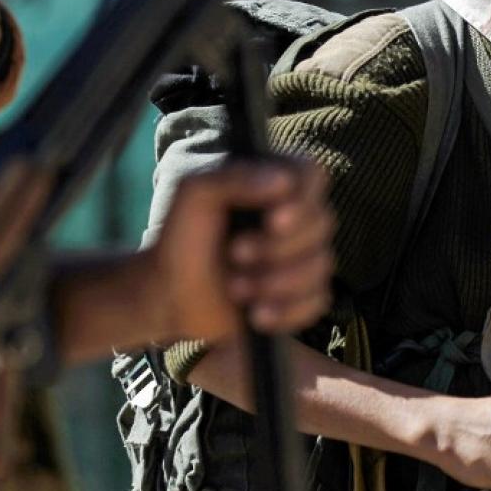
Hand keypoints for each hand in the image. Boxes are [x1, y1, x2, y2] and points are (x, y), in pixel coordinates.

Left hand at [149, 159, 334, 341]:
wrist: (169, 296)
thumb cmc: (181, 238)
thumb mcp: (194, 195)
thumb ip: (234, 177)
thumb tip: (284, 181)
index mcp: (274, 182)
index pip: (312, 175)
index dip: (302, 199)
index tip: (273, 219)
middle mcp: (296, 217)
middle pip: (322, 224)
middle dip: (278, 247)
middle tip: (235, 254)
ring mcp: (302, 257)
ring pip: (322, 265)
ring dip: (277, 281)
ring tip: (235, 288)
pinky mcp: (302, 295)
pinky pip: (318, 301)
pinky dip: (287, 311)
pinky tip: (256, 314)